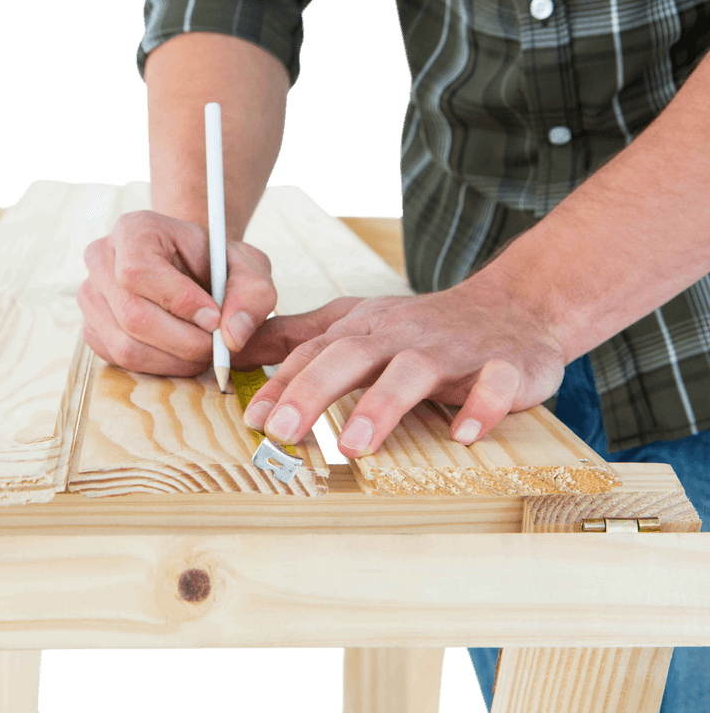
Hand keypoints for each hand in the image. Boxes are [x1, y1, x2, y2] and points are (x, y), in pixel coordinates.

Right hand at [78, 210, 276, 375]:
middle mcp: (101, 259)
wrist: (191, 270)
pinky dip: (159, 366)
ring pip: (126, 346)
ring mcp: (90, 296)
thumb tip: (233, 336)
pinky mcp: (92, 329)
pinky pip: (121, 361)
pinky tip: (181, 353)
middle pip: (132, 315)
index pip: (138, 272)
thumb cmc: (216, 265)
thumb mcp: (247, 267)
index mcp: (133, 230)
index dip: (179, 302)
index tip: (214, 319)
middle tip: (215, 347)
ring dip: (174, 360)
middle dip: (183, 341)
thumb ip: (252, 294)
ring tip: (203, 351)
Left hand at [233, 280, 567, 457]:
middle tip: (281, 430)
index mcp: (366, 330)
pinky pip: (495, 384)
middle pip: (351, 356)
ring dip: (382, 405)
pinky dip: (482, 406)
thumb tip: (235, 351)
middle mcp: (402, 337)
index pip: (314, 353)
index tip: (252, 419)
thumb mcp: (357, 323)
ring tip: (353, 445)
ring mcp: (453, 350)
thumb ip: (298, 338)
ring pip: (413, 372)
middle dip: (312, 390)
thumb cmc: (421, 327)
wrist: (514, 304)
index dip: (281, 384)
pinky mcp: (505, 365)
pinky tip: (465, 434)